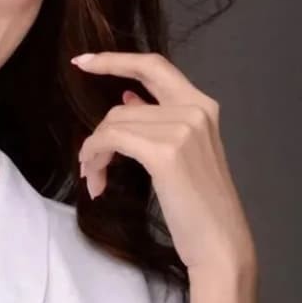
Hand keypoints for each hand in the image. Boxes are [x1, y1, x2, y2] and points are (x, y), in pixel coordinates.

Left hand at [71, 51, 256, 276]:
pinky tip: (97, 181)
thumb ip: (156, 121)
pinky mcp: (165, 152)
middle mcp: (195, 109)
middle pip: (121, 108)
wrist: (220, 243)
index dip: (115, 59)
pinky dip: (95, 158)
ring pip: (112, 126)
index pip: (153, 66)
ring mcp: (182, 128)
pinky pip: (110, 141)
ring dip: (94, 155)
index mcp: (202, 106)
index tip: (82, 62)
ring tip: (96, 180)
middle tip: (86, 163)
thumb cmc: (199, 206)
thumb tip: (126, 98)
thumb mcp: (181, 154)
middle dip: (98, 135)